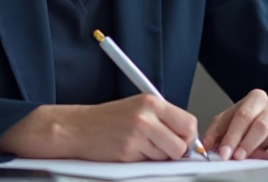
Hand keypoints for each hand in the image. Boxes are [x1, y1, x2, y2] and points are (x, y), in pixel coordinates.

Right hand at [0, 94, 198, 161]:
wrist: (78, 127)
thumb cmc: (108, 119)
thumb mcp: (139, 109)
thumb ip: (163, 120)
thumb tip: (187, 138)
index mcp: (152, 102)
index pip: (189, 123)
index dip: (188, 137)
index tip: (182, 141)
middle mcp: (147, 116)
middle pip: (182, 144)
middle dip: (176, 151)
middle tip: (161, 148)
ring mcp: (138, 135)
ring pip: (167, 156)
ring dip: (157, 157)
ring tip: (139, 146)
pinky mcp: (129, 152)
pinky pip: (149, 164)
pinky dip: (143, 162)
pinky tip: (130, 152)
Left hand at [202, 89, 267, 160]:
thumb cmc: (251, 120)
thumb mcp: (232, 120)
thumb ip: (217, 130)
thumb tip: (206, 143)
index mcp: (254, 98)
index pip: (241, 115)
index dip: (232, 135)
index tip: (224, 151)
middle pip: (257, 123)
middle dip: (244, 142)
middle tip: (236, 156)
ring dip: (258, 147)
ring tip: (249, 158)